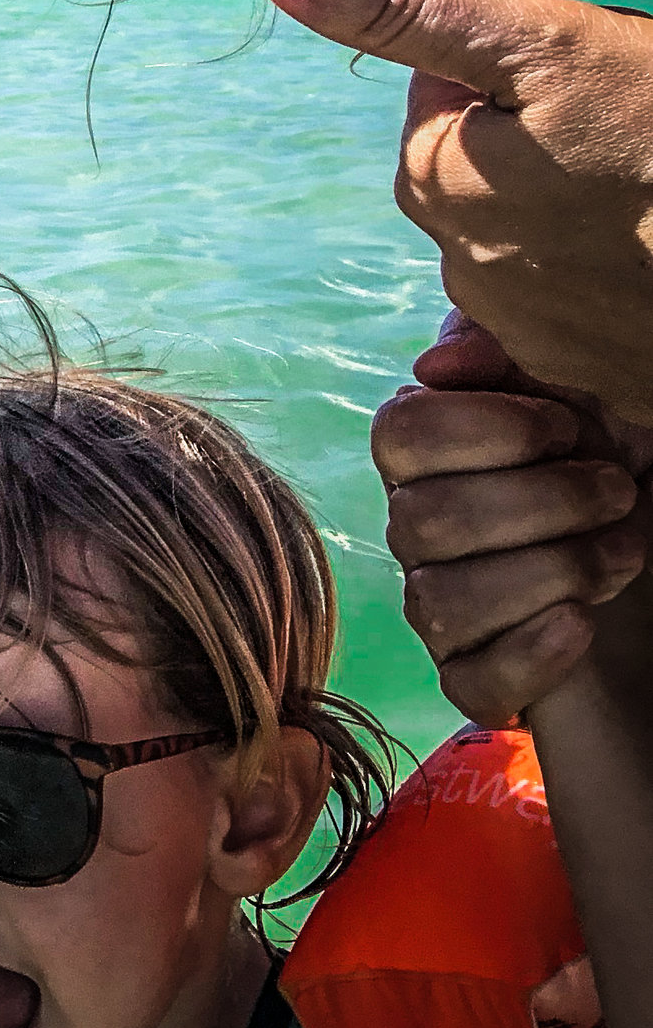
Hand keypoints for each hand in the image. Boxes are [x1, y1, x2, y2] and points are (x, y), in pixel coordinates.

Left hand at [250, 0, 652, 419]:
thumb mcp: (545, 47)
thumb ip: (402, 7)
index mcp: (437, 180)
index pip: (445, 94)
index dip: (521, 69)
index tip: (587, 78)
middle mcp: (468, 269)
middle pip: (492, 168)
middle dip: (553, 139)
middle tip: (639, 127)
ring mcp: (545, 336)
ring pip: (549, 233)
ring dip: (594, 207)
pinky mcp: (614, 383)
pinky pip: (600, 308)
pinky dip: (632, 276)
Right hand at [373, 311, 649, 722]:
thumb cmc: (625, 466)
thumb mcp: (589, 388)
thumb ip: (517, 348)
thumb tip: (436, 363)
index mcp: (429, 450)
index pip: (401, 432)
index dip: (489, 429)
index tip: (567, 427)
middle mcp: (417, 525)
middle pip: (425, 519)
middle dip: (544, 504)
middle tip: (621, 492)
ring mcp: (440, 606)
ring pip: (442, 602)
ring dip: (554, 573)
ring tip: (626, 556)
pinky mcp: (475, 677)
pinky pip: (471, 679)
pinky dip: (534, 652)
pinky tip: (583, 624)